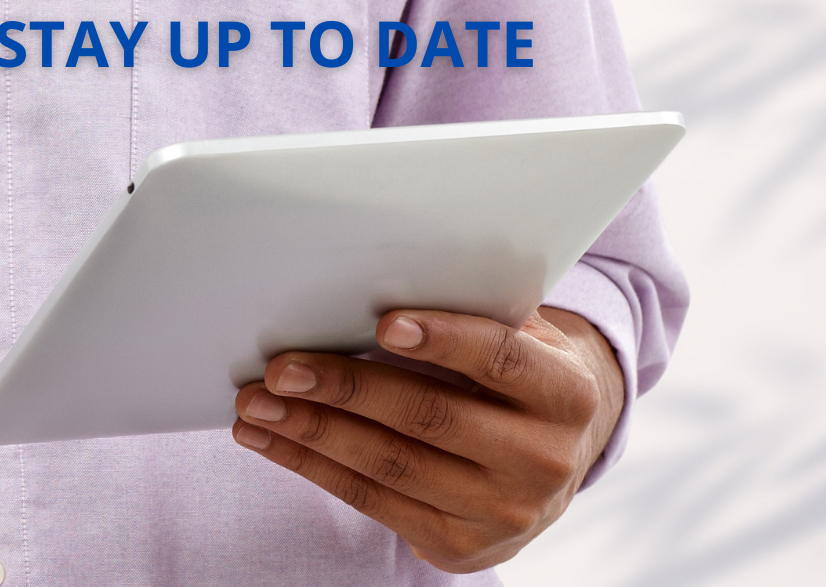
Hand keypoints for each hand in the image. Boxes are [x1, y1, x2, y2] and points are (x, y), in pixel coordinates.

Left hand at [232, 306, 623, 572]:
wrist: (558, 462)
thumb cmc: (521, 377)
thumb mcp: (527, 339)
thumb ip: (478, 313)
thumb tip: (383, 278)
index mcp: (567, 395)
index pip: (502, 359)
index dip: (445, 340)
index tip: (384, 321)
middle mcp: (542, 460)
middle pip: (430, 417)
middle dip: (347, 389)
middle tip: (283, 366)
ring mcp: (501, 512)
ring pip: (390, 465)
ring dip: (312, 431)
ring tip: (258, 403)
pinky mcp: (459, 546)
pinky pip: (372, 501)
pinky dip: (314, 467)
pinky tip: (274, 439)